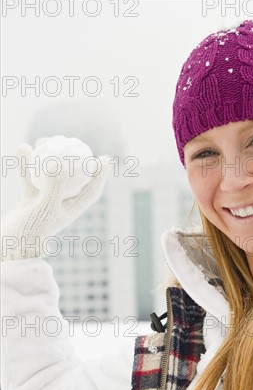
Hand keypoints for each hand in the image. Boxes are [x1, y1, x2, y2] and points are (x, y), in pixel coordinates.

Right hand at [1, 136, 109, 260]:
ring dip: (48, 158)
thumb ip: (53, 188)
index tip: (106, 159)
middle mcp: (60, 205)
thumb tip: (60, 163)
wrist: (7, 249)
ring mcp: (44, 203)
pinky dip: (27, 165)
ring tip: (47, 140)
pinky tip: (23, 148)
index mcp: (71, 210)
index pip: (91, 191)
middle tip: (73, 142)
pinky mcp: (28, 201)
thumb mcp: (43, 209)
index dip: (100, 175)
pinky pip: (29, 179)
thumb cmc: (29, 233)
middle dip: (75, 161)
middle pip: (73, 179)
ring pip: (49, 176)